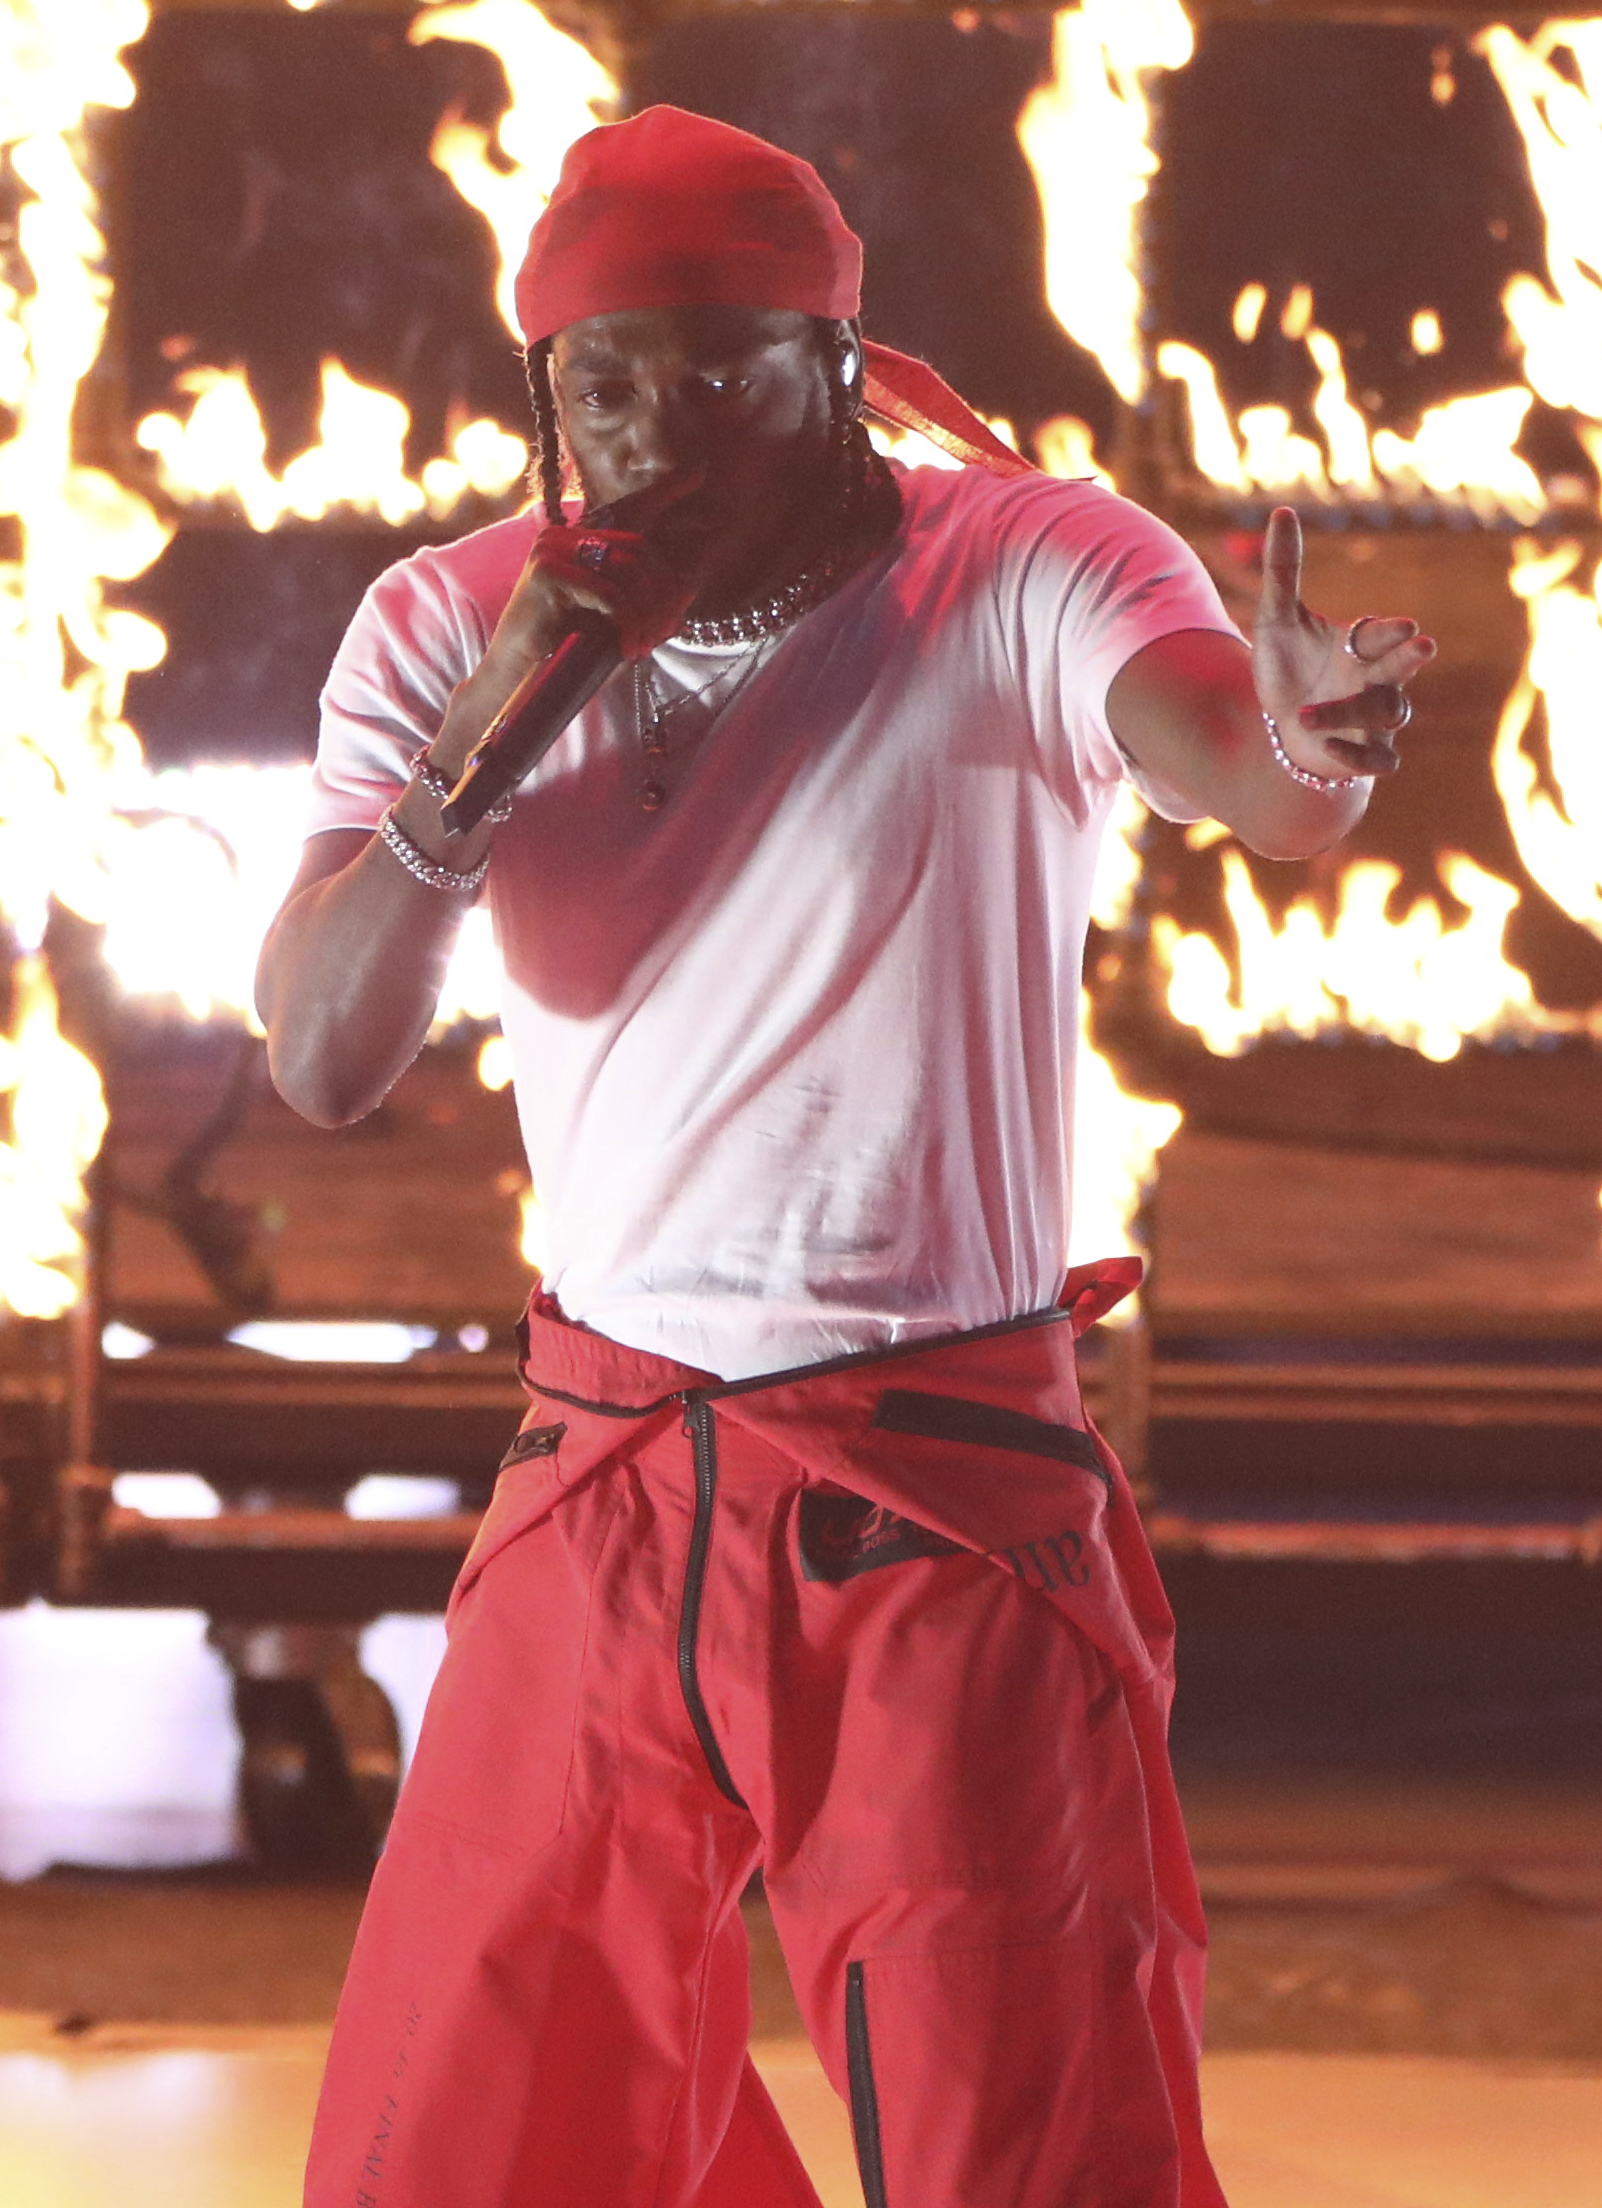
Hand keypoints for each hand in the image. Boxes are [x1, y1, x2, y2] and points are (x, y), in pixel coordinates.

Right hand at [489, 472, 705, 678]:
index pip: (629, 511)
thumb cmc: (566, 655)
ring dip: (647, 613)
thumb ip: (647, 605)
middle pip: (640, 548)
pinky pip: (610, 593)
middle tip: (665, 630)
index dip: (664, 492)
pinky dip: (627, 623)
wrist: (516, 680)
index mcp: (580, 543)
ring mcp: (552, 551)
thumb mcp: (616, 626)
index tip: (697, 473)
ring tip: (642, 644)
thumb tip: (690, 588)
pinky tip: (626, 648)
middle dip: (664, 593)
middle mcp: (565, 537)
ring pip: (629, 569)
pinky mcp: (547, 574)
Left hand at [1253, 506, 1435, 777]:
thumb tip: (1282, 510)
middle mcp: (1375, 681)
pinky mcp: (1364, 756)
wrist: (1283, 726)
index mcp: (1361, 646)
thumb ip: (1283, 570)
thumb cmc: (1288, 666)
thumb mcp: (1276, 619)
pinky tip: (1325, 749)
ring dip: (1352, 714)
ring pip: (1385, 715)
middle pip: (1401, 672)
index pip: (1383, 635)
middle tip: (1422, 647)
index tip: (1403, 626)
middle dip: (1409, 660)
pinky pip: (1378, 761)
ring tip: (1305, 717)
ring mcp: (1373, 721)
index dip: (1392, 632)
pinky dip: (1357, 756)